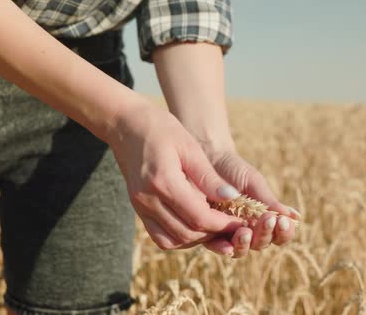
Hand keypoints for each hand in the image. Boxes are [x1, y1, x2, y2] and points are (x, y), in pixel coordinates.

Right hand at [105, 97, 244, 252]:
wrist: (124, 124)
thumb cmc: (160, 129)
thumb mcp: (190, 147)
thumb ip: (209, 177)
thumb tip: (233, 197)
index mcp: (164, 183)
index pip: (199, 217)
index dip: (223, 224)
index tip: (241, 221)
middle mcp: (148, 200)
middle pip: (187, 233)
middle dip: (213, 233)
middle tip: (232, 225)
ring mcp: (140, 207)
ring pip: (172, 240)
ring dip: (196, 238)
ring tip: (215, 225)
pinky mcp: (138, 208)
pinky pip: (159, 235)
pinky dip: (179, 236)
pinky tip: (194, 224)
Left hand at [202, 150, 300, 257]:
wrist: (207, 158)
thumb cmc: (234, 170)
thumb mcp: (254, 184)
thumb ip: (270, 202)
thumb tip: (295, 217)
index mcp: (263, 220)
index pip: (279, 235)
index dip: (284, 232)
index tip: (283, 221)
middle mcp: (247, 231)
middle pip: (261, 243)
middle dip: (265, 234)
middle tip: (267, 220)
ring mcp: (226, 234)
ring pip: (240, 250)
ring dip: (245, 243)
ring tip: (244, 231)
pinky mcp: (206, 234)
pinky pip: (215, 246)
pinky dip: (222, 247)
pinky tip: (226, 246)